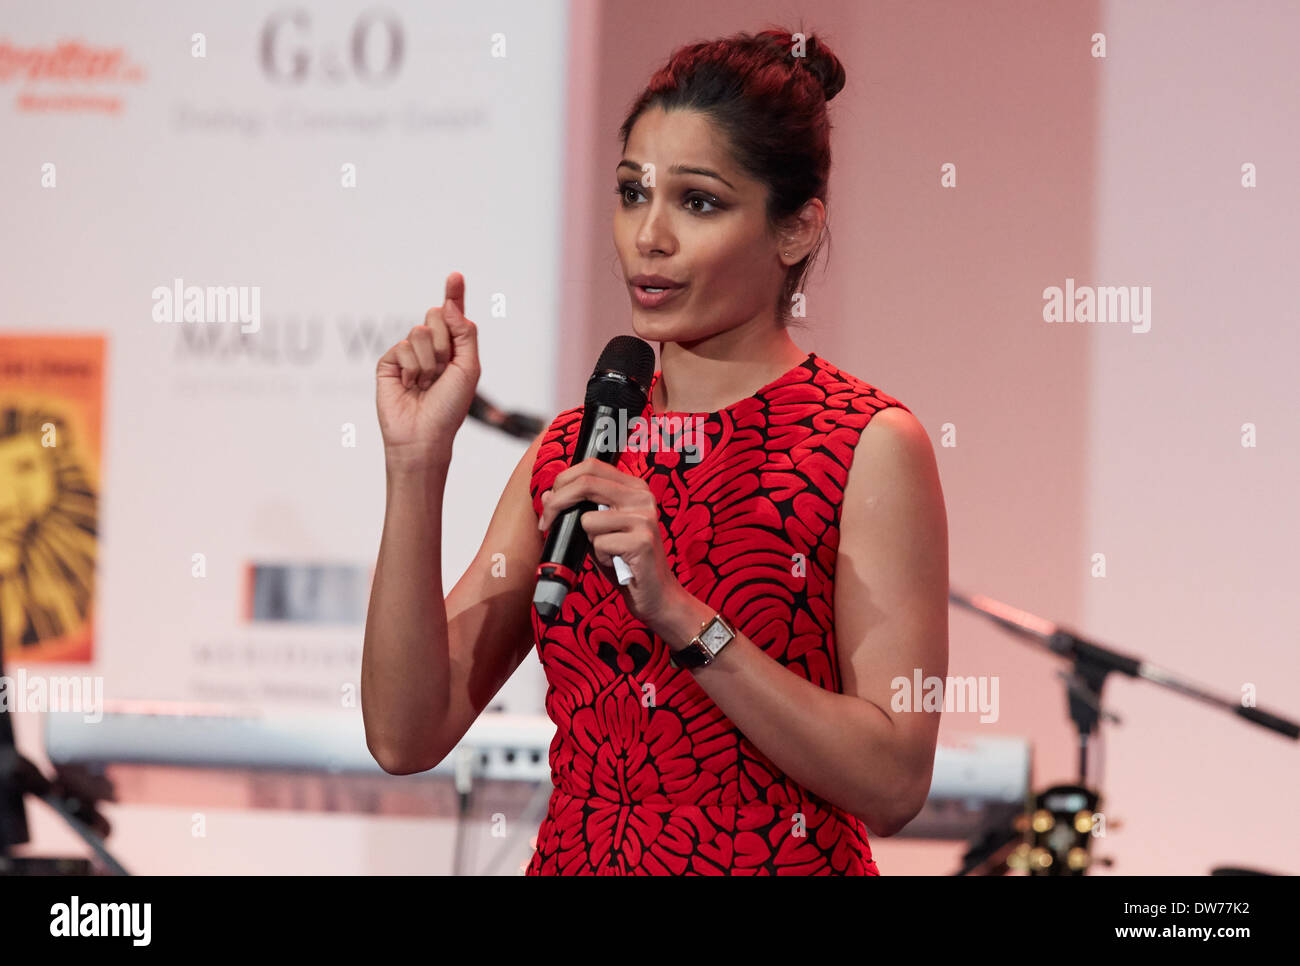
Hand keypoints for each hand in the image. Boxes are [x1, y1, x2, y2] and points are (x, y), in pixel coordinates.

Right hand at [376, 272, 480, 467]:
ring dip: (428, 362)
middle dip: (443, 343)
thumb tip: (448, 305)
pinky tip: (409, 386)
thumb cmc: (450, 407)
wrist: (424, 435)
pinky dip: (411, 368)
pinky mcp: (389, 363)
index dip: (454, 294)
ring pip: (419, 332)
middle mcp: (430, 347)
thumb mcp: (469, 368)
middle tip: (442, 372)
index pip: (453, 315)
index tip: (455, 276)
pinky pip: (402, 347)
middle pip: (436, 316)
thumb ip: (464, 334)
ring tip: (426, 384)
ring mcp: (408, 354)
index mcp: (453, 348)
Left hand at [537, 457, 687, 631]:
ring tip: (606, 552)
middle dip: (557, 504)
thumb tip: (546, 495)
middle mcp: (642, 497)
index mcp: (634, 488)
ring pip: (588, 519)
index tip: (550, 503)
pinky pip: (599, 543)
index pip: (591, 466)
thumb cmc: (625, 561)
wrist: (656, 594)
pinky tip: (616, 563)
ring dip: (588, 541)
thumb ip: (576, 511)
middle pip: (586, 483)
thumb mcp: (598, 531)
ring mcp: (644, 518)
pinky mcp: (643, 541)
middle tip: (547, 523)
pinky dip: (600, 558)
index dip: (563, 481)